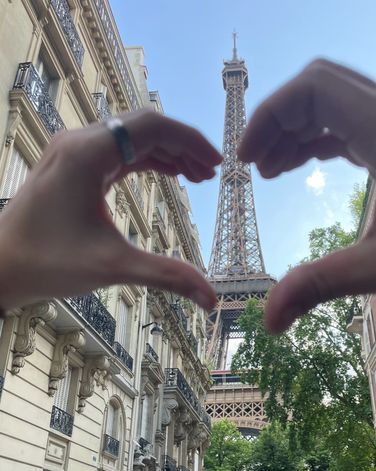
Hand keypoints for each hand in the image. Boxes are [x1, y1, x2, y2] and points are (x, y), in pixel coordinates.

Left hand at [0, 109, 221, 311]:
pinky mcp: (74, 163)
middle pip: (145, 126)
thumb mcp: (113, 267)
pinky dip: (148, 160)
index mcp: (88, 154)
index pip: (153, 127)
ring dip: (168, 152)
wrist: (0, 265)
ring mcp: (75, 150)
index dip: (190, 141)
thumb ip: (167, 276)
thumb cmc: (48, 262)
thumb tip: (212, 299)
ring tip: (196, 177)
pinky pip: (120, 151)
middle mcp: (81, 142)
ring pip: (133, 137)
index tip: (216, 164)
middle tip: (210, 174)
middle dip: (183, 146)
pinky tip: (168, 174)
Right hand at [238, 59, 375, 333]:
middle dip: (279, 120)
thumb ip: (320, 285)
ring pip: (335, 101)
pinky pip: (352, 121)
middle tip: (256, 165)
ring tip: (272, 170)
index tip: (247, 159)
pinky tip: (307, 164)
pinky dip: (321, 137)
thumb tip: (267, 321)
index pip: (312, 88)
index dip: (269, 115)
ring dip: (298, 128)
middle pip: (319, 87)